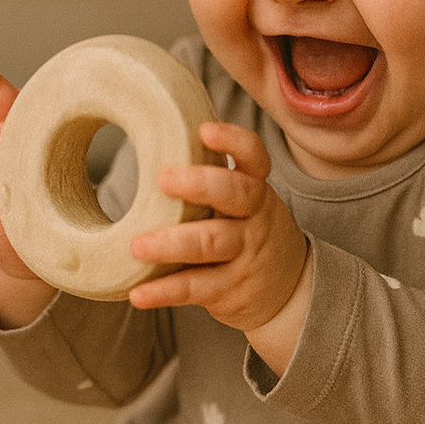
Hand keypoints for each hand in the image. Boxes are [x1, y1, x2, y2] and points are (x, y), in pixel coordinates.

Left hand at [128, 122, 311, 372]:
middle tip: (162, 179)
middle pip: (235, 194)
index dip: (232, 141)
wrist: (286, 288)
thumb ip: (212, 181)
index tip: (204, 131)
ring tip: (138, 246)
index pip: (253, 158)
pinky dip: (164, 291)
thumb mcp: (244, 204)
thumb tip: (154, 144)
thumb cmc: (247, 233)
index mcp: (255, 190)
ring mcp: (246, 255)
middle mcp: (255, 218)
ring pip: (211, 243)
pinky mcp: (231, 289)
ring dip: (172, 243)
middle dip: (199, 184)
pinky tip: (139, 292)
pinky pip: (195, 288)